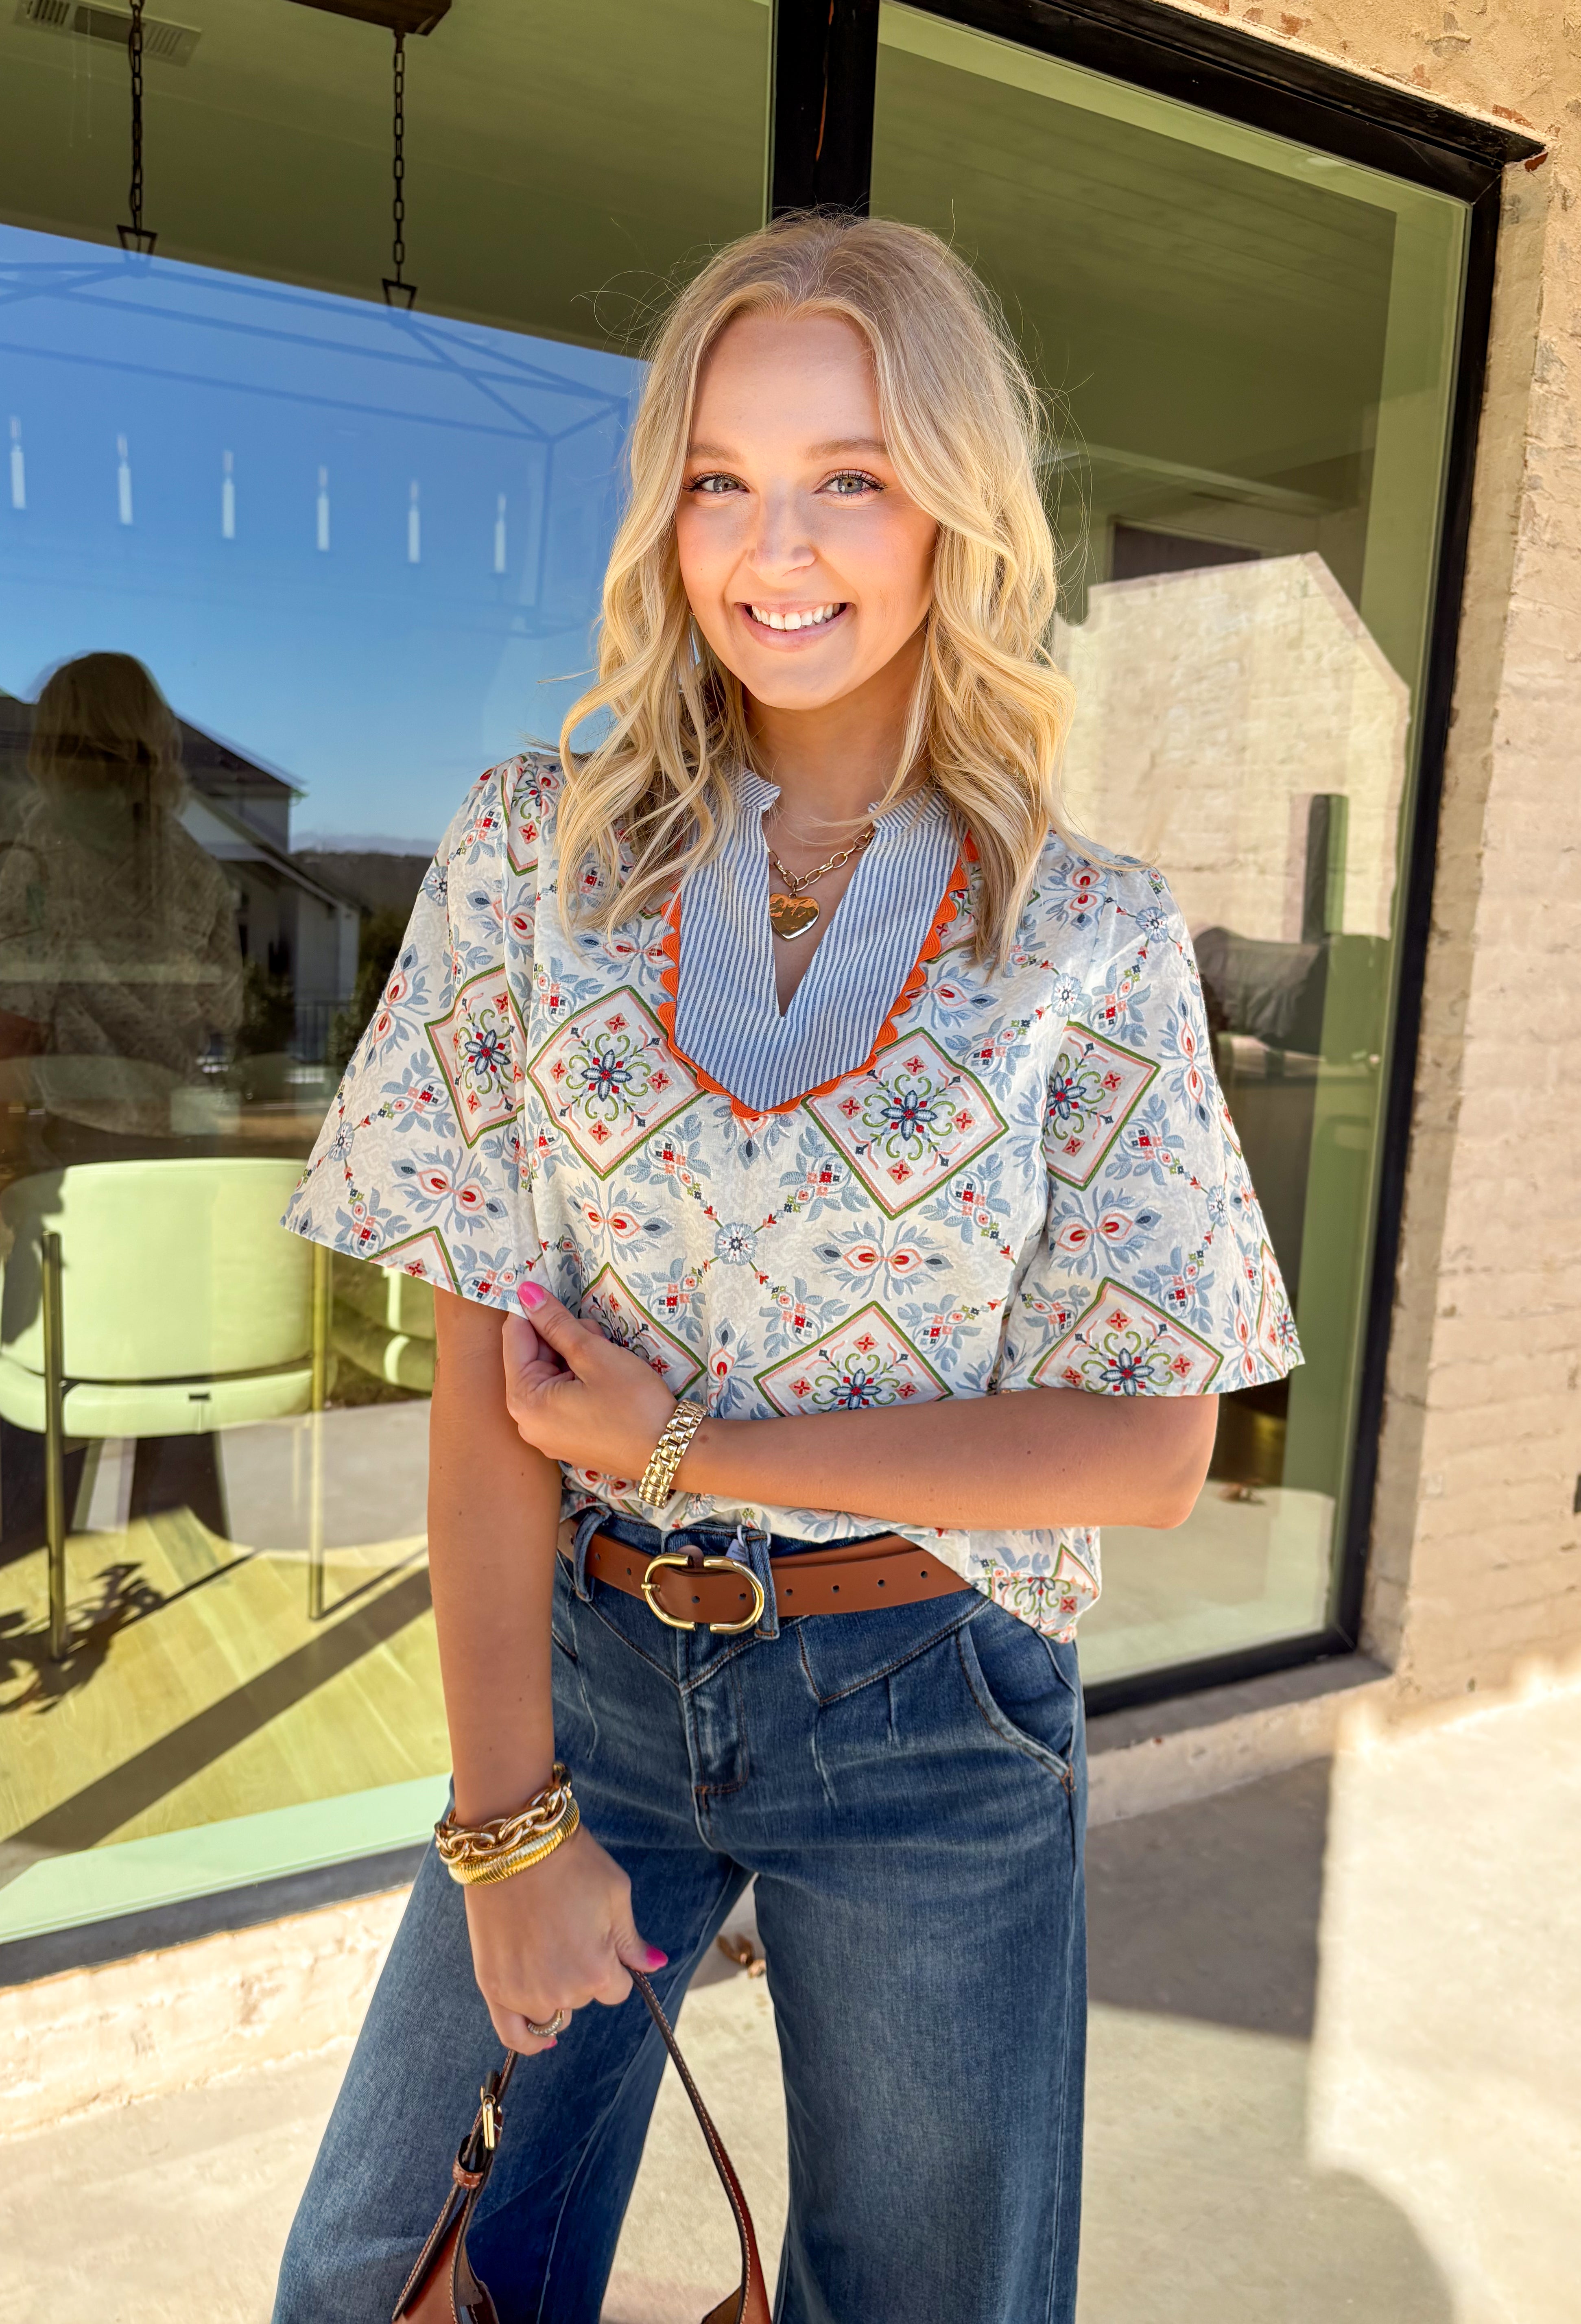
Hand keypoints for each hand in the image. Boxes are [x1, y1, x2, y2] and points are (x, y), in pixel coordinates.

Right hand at [464, 1821, 667, 2054]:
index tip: (599, 1938)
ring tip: (547, 1951)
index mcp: (598, 1971)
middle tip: (568, 1931)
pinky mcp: (493, 1987)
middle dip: (583, 1973)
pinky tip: (541, 2037)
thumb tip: (656, 1965)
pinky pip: (513, 2034)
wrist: (515, 1845)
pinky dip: (529, 2039)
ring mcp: (524, 1993)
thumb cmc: (571, 1864)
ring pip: (553, 2012)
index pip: (617, 1991)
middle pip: (584, 2000)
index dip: (612, 1965)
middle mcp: (562, 1991)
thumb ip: (631, 1941)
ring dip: (555, 1992)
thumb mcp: (616, 1894)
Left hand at [502, 1283, 677, 1481]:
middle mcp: (526, 1423)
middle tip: (596, 1335)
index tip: (556, 1293)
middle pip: (530, 1359)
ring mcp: (546, 1435)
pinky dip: (577, 1379)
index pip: (514, 1339)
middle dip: (560, 1338)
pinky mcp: (566, 1440)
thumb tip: (525, 1292)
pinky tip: (604, 1378)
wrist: (670, 1453)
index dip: (535, 1311)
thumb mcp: (593, 1354)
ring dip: (572, 1357)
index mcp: (524, 1402)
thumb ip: (555, 1322)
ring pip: (548, 1376)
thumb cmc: (632, 1403)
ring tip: (606, 1357)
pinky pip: (559, 1398)